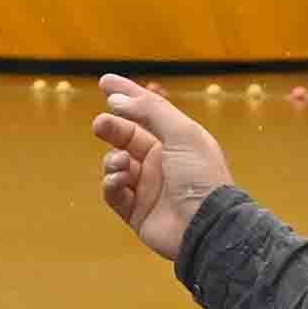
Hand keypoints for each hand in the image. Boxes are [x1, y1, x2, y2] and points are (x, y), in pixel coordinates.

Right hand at [91, 76, 233, 259]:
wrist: (207, 226)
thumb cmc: (201, 176)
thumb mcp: (182, 134)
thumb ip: (150, 111)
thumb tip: (117, 99)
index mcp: (178, 141)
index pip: (148, 111)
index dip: (127, 95)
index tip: (104, 82)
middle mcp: (162, 162)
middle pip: (127, 137)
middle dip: (112, 127)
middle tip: (100, 124)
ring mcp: (149, 187)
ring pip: (117, 164)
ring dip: (113, 160)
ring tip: (122, 164)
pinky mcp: (137, 212)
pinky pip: (114, 192)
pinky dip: (112, 183)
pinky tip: (120, 181)